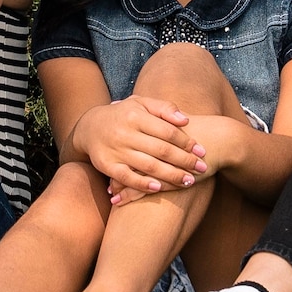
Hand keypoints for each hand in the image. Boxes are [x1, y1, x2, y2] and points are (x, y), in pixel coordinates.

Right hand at [74, 96, 206, 197]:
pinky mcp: (106, 165)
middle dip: (184, 161)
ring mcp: (115, 150)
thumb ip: (164, 108)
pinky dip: (143, 184)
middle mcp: (125, 133)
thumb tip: (186, 120)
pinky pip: (127, 177)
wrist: (88, 128)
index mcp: (135, 115)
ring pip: (148, 166)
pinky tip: (159, 188)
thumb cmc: (123, 115)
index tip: (202, 151)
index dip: (186, 142)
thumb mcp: (140, 104)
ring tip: (189, 181)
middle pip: (161, 150)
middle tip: (202, 168)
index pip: (167, 131)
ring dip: (171, 175)